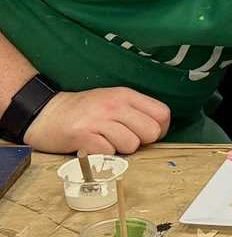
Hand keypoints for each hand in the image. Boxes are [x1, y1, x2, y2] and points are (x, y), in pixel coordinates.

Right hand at [24, 87, 170, 153]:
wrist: (47, 112)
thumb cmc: (85, 110)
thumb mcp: (113, 100)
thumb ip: (135, 111)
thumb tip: (157, 130)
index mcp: (127, 95)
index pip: (162, 114)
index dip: (161, 130)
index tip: (148, 137)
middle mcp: (115, 105)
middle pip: (151, 131)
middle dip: (142, 142)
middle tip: (124, 141)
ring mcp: (99, 119)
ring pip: (131, 144)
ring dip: (120, 150)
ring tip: (106, 143)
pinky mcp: (82, 135)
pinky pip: (107, 153)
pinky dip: (102, 157)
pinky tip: (93, 149)